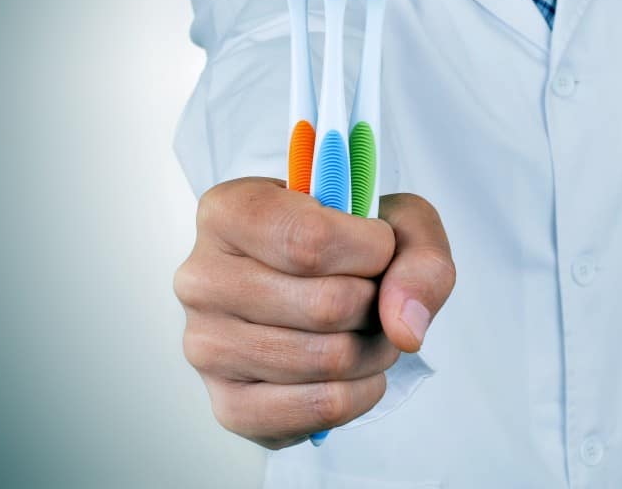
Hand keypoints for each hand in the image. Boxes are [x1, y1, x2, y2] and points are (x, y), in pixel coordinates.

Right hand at [173, 178, 454, 448]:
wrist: (327, 285)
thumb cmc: (353, 243)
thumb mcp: (399, 222)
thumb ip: (420, 256)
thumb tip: (404, 327)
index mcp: (228, 213)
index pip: (309, 241)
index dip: (370, 250)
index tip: (379, 247)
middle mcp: (202, 279)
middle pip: (326, 305)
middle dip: (378, 305)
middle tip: (375, 294)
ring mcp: (207, 347)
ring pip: (329, 360)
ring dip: (376, 348)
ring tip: (366, 328)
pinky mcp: (229, 405)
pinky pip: (321, 408)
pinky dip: (361, 391)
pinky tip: (353, 368)